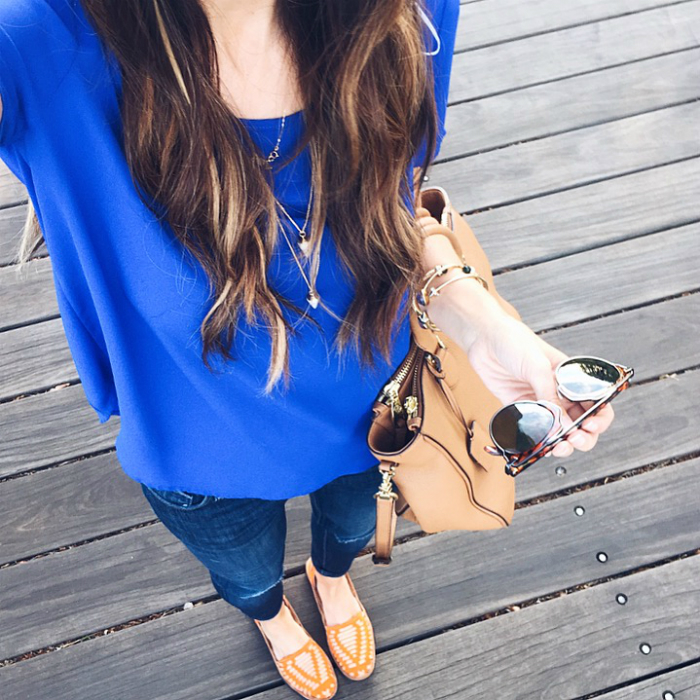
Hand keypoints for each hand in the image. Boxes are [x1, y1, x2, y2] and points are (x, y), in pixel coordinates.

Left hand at [464, 313, 614, 457]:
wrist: (484, 339)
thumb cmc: (514, 342)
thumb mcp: (536, 366)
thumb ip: (549, 395)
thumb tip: (562, 424)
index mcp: (571, 379)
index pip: (596, 403)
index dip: (599, 418)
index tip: (590, 425)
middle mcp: (559, 393)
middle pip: (581, 423)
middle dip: (583, 436)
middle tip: (575, 439)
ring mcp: (540, 402)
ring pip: (559, 431)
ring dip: (563, 444)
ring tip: (558, 447)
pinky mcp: (520, 409)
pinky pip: (534, 430)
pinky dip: (539, 441)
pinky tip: (540, 446)